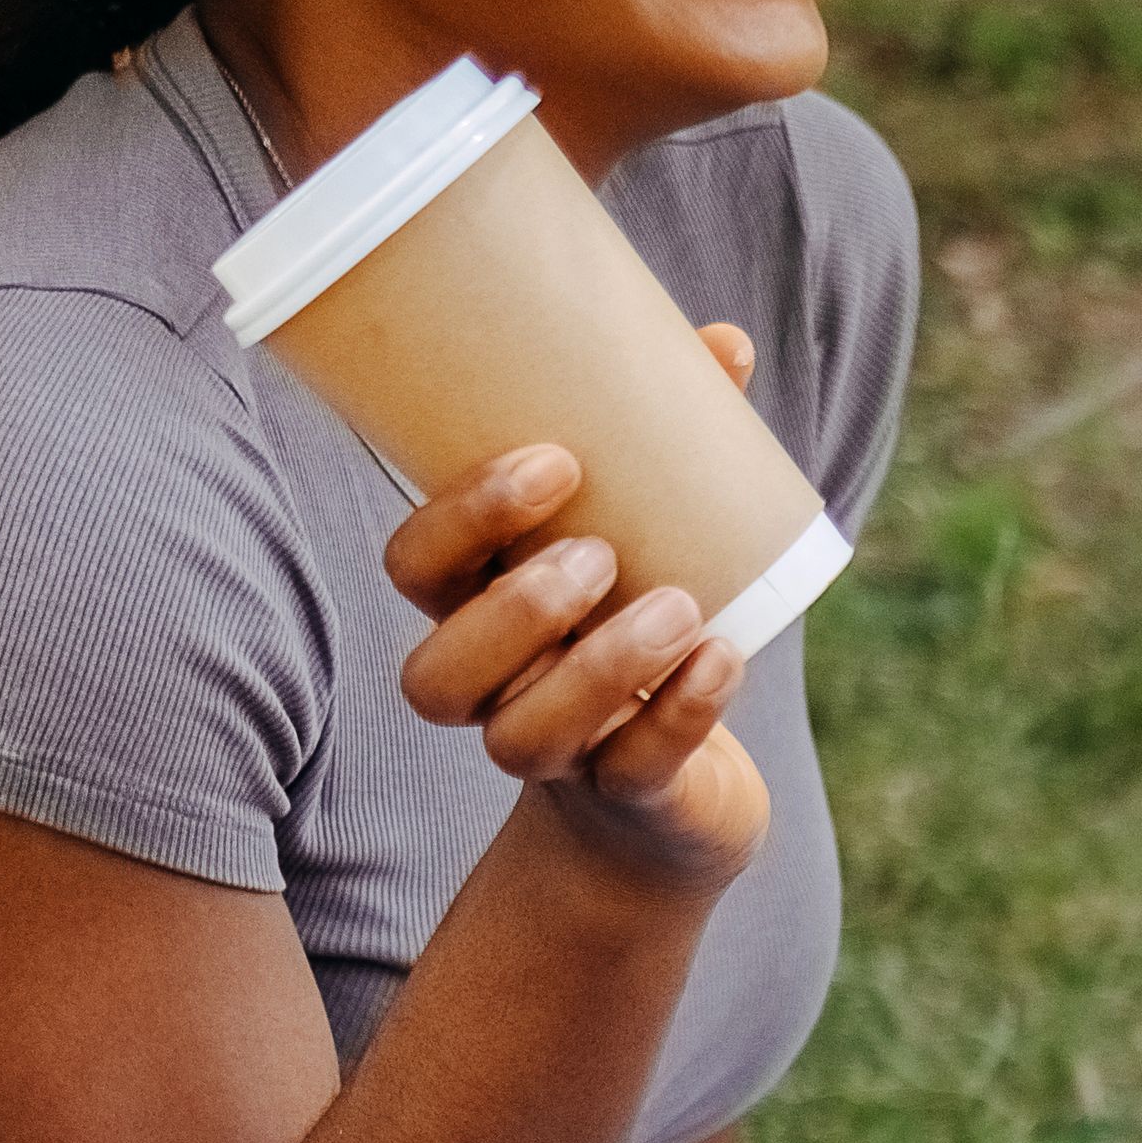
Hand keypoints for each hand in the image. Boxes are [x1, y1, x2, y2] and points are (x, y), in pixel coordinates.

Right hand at [385, 323, 768, 898]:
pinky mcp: (628, 797)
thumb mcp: (644, 538)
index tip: (553, 460)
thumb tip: (724, 345)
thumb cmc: (637, 623)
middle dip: (513, 612)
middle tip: (599, 556)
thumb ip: (668, 448)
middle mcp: (493, 690)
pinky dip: (682, 714)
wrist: (668, 794)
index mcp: (473, 609)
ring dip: (598, 671)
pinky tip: (726, 658)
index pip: (415, 568)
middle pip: (439, 674)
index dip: (461, 519)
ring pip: (522, 737)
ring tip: (678, 607)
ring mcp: (555, 754)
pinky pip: (634, 770)